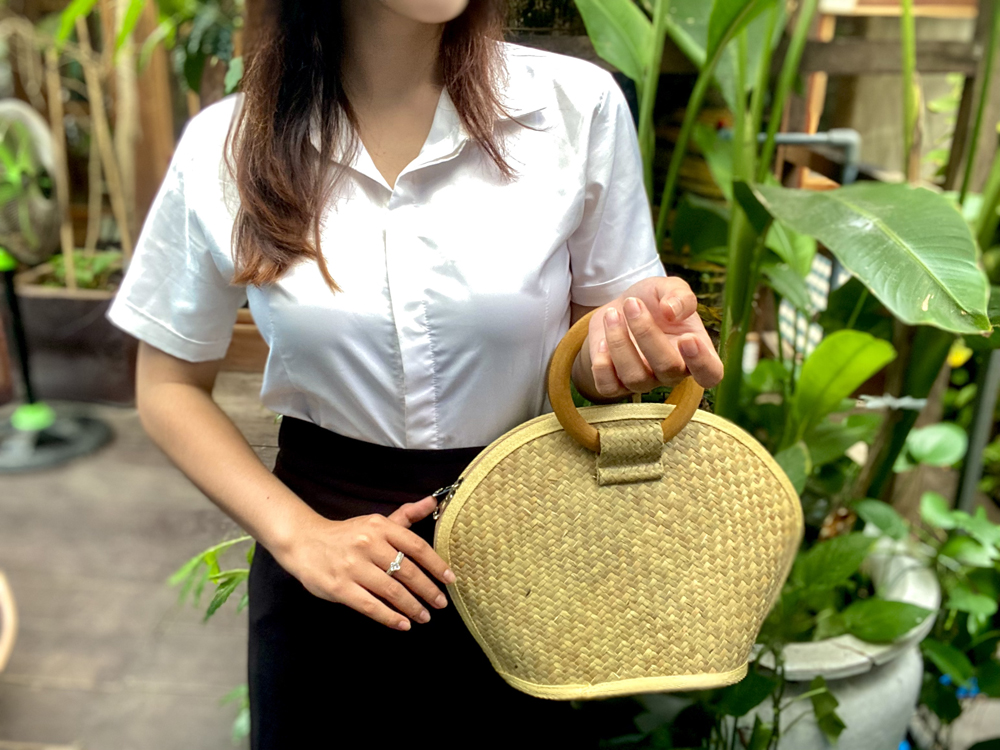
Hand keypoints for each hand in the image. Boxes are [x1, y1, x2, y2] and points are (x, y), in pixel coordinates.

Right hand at [273, 496, 453, 630]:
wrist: (304, 542)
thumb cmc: (347, 534)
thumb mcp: (376, 521)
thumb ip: (406, 515)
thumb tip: (434, 501)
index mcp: (379, 527)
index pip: (416, 546)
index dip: (436, 564)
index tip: (450, 579)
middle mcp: (368, 545)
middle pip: (407, 571)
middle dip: (428, 590)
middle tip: (441, 604)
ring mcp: (353, 567)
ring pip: (392, 591)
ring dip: (412, 607)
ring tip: (425, 616)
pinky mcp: (340, 588)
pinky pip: (371, 606)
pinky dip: (390, 617)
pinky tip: (403, 624)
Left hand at [576, 276, 723, 399]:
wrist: (620, 307)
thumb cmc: (652, 300)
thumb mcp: (669, 287)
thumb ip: (680, 296)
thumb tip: (672, 311)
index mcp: (695, 351)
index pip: (711, 374)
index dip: (702, 362)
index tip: (687, 337)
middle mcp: (672, 372)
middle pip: (668, 369)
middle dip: (647, 333)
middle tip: (633, 304)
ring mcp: (644, 381)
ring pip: (635, 378)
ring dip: (620, 343)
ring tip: (612, 314)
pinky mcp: (616, 385)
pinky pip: (609, 388)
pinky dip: (602, 366)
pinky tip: (602, 341)